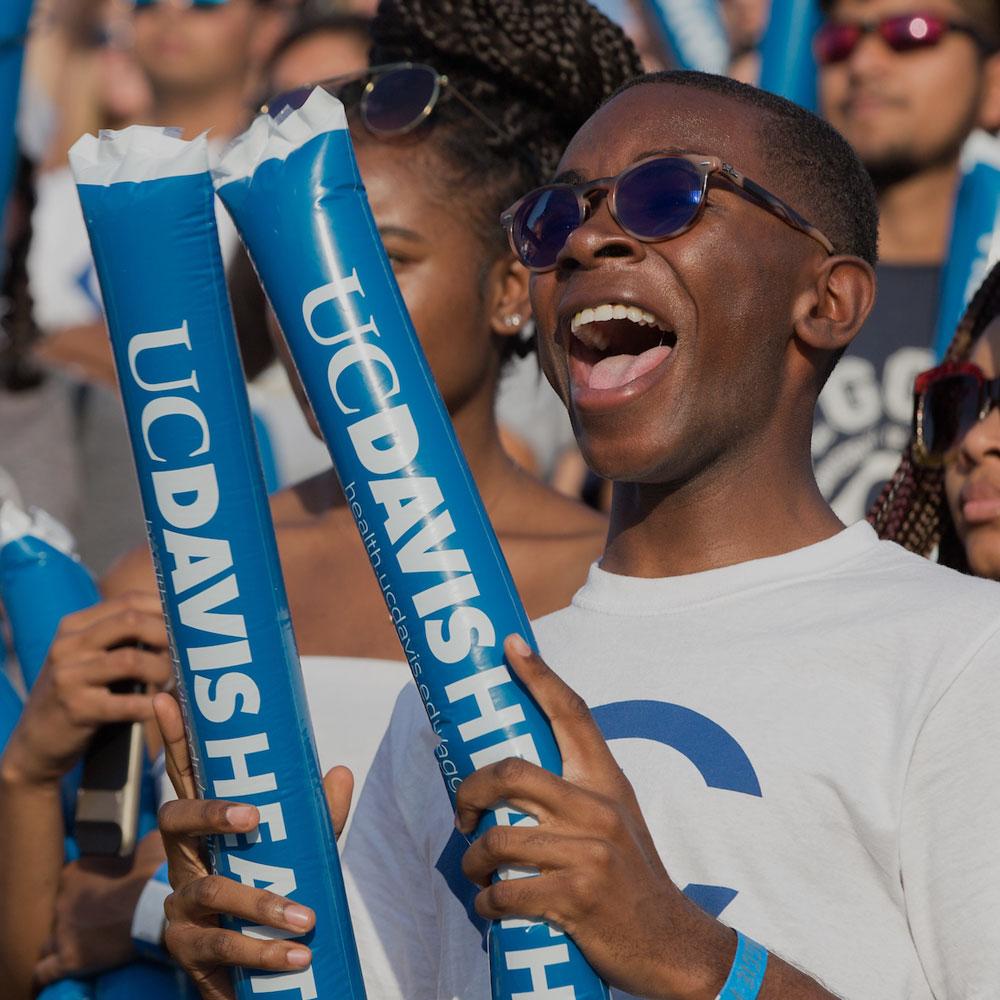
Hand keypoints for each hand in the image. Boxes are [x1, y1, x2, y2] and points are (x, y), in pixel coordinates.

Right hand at [4, 593, 171, 785]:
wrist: (36, 741)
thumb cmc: (79, 693)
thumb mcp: (89, 656)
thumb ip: (121, 636)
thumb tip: (178, 622)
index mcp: (74, 626)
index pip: (129, 601)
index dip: (164, 609)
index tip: (187, 624)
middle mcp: (68, 645)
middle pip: (132, 622)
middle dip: (167, 636)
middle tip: (184, 654)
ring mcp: (69, 676)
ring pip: (132, 660)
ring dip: (162, 671)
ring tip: (171, 681)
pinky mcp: (75, 709)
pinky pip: (125, 703)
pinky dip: (149, 705)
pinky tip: (158, 706)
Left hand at [32, 832, 165, 984]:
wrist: (156, 903)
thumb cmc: (152, 872)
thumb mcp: (145, 846)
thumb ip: (135, 846)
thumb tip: (141, 846)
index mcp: (74, 873)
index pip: (69, 882)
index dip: (87, 888)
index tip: (104, 891)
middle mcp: (61, 901)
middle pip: (60, 912)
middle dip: (76, 915)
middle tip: (100, 917)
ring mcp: (63, 932)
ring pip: (49, 941)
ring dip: (62, 941)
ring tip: (82, 942)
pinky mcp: (70, 959)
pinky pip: (45, 971)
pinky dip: (49, 970)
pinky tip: (58, 968)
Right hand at [153, 693, 353, 999]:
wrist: (256, 975)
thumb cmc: (274, 895)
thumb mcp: (300, 853)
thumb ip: (318, 818)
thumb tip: (340, 772)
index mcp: (205, 828)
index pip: (186, 776)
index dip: (172, 738)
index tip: (165, 696)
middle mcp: (184, 858)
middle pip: (175, 819)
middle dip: (211, 812)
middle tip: (253, 817)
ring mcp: (180, 904)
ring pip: (210, 891)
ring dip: (261, 903)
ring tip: (306, 920)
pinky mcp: (186, 949)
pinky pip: (219, 946)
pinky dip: (263, 952)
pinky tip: (297, 957)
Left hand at [456, 635, 734, 999]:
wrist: (671, 943)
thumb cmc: (630, 874)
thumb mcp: (616, 817)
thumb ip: (576, 790)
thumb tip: (514, 776)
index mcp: (606, 781)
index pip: (571, 713)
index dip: (539, 675)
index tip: (511, 645)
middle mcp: (597, 808)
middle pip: (511, 773)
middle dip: (470, 791)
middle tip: (462, 814)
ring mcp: (587, 853)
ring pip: (498, 839)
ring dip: (473, 861)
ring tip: (476, 870)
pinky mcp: (575, 898)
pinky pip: (506, 893)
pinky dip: (487, 903)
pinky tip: (491, 905)